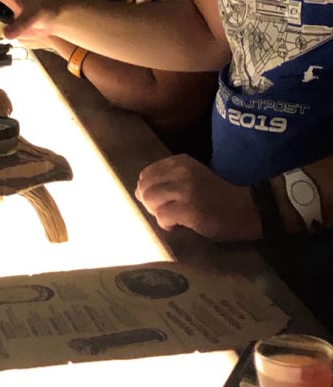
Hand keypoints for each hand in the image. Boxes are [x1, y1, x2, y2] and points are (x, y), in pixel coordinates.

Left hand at [135, 154, 261, 241]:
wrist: (247, 209)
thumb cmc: (217, 195)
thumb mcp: (192, 177)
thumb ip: (167, 180)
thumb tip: (139, 192)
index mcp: (180, 161)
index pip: (146, 174)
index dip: (148, 190)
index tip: (162, 200)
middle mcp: (181, 172)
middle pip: (144, 188)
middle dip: (150, 203)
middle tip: (166, 211)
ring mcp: (185, 190)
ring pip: (150, 201)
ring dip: (157, 213)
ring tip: (172, 218)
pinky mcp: (189, 210)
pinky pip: (162, 217)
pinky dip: (166, 225)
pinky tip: (179, 225)